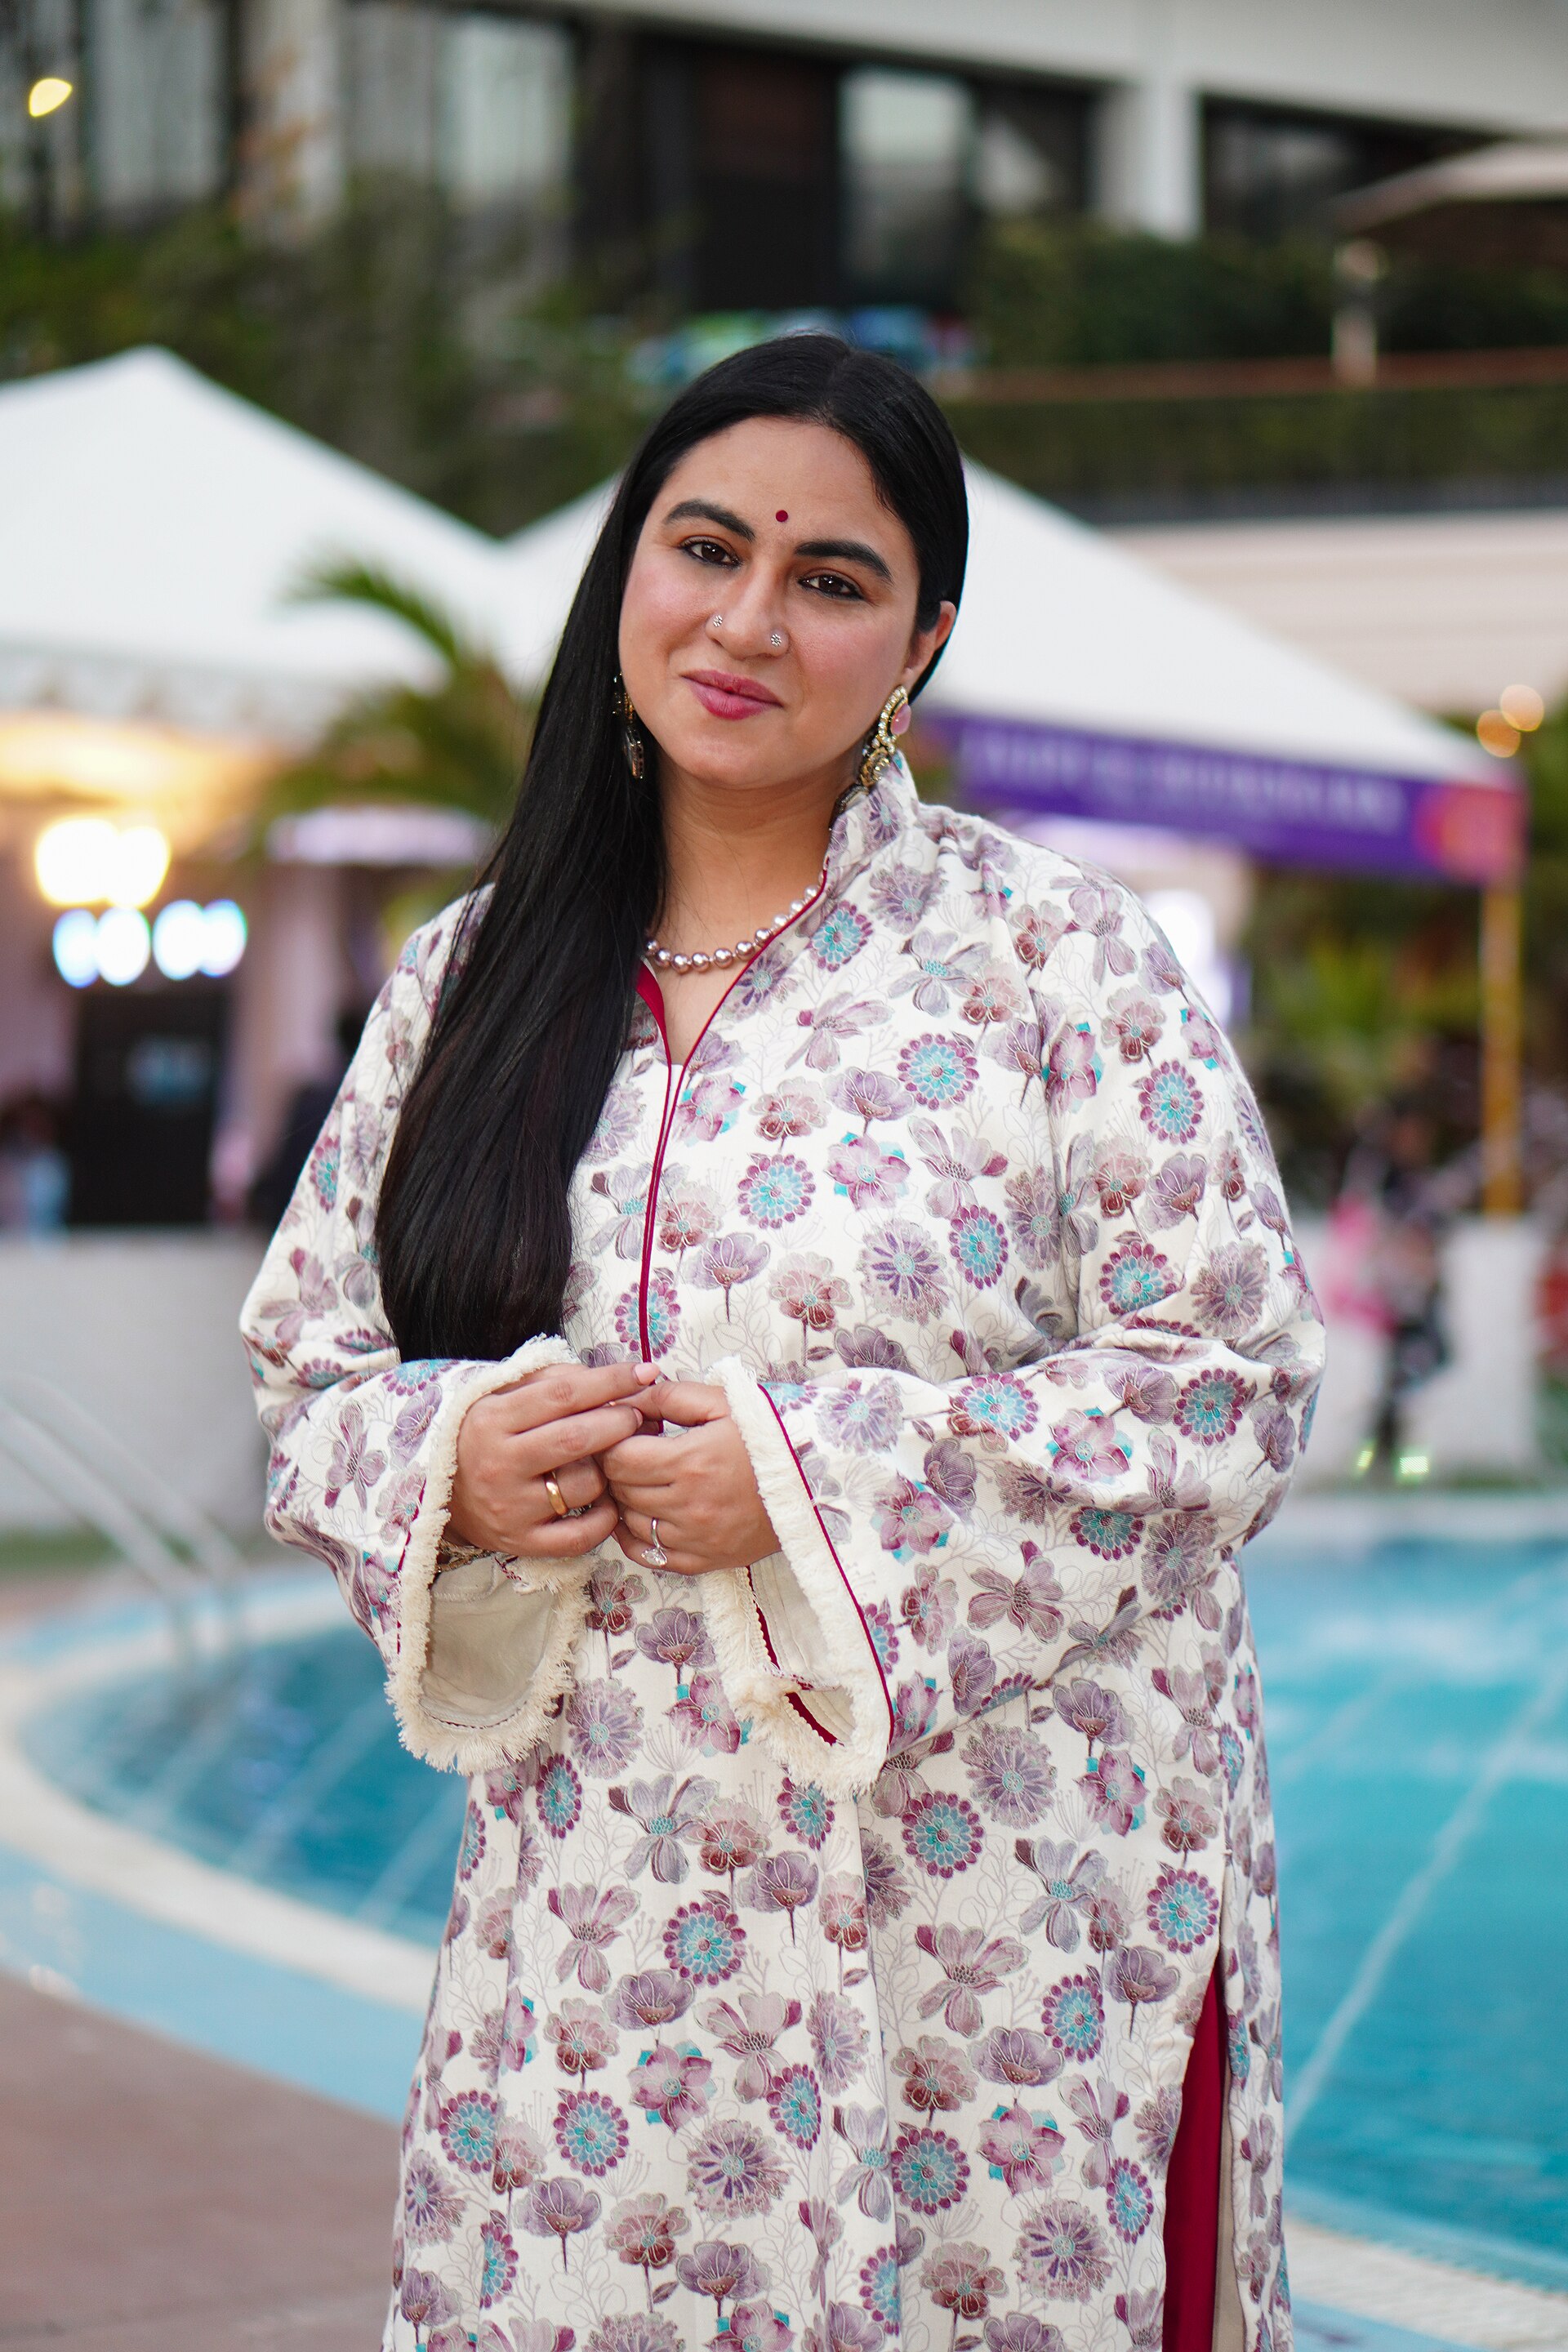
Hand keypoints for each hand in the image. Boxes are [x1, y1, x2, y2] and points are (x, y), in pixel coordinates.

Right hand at [446, 1360, 660, 1560]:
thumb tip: (611, 1377)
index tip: (643, 1373)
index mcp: (492, 1419)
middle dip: (620, 1422)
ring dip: (611, 1470)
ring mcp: (510, 1507)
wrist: (440, 1493)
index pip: (562, 1395)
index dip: (609, 1382)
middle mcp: (499, 1463)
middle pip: (577, 1439)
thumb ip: (552, 1381)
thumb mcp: (502, 1397)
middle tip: (638, 1415)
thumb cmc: (484, 1436)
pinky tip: (607, 1500)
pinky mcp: (521, 1542)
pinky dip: (604, 1518)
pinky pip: (579, 1536)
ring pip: (583, 1486)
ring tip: (612, 1459)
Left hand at [600, 1380, 777, 1576]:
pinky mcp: (706, 1560)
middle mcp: (689, 1505)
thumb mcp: (723, 1403)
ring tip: (641, 1481)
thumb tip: (627, 1398)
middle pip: (622, 1490)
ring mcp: (697, 1538)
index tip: (626, 1433)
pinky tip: (642, 1518)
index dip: (613, 1442)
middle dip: (617, 1468)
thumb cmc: (769, 1436)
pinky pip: (651, 1557)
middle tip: (632, 1453)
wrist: (817, 1480)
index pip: (619, 1458)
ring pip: (630, 1523)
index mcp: (691, 1461)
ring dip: (626, 1501)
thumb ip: (670, 1397)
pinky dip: (636, 1538)